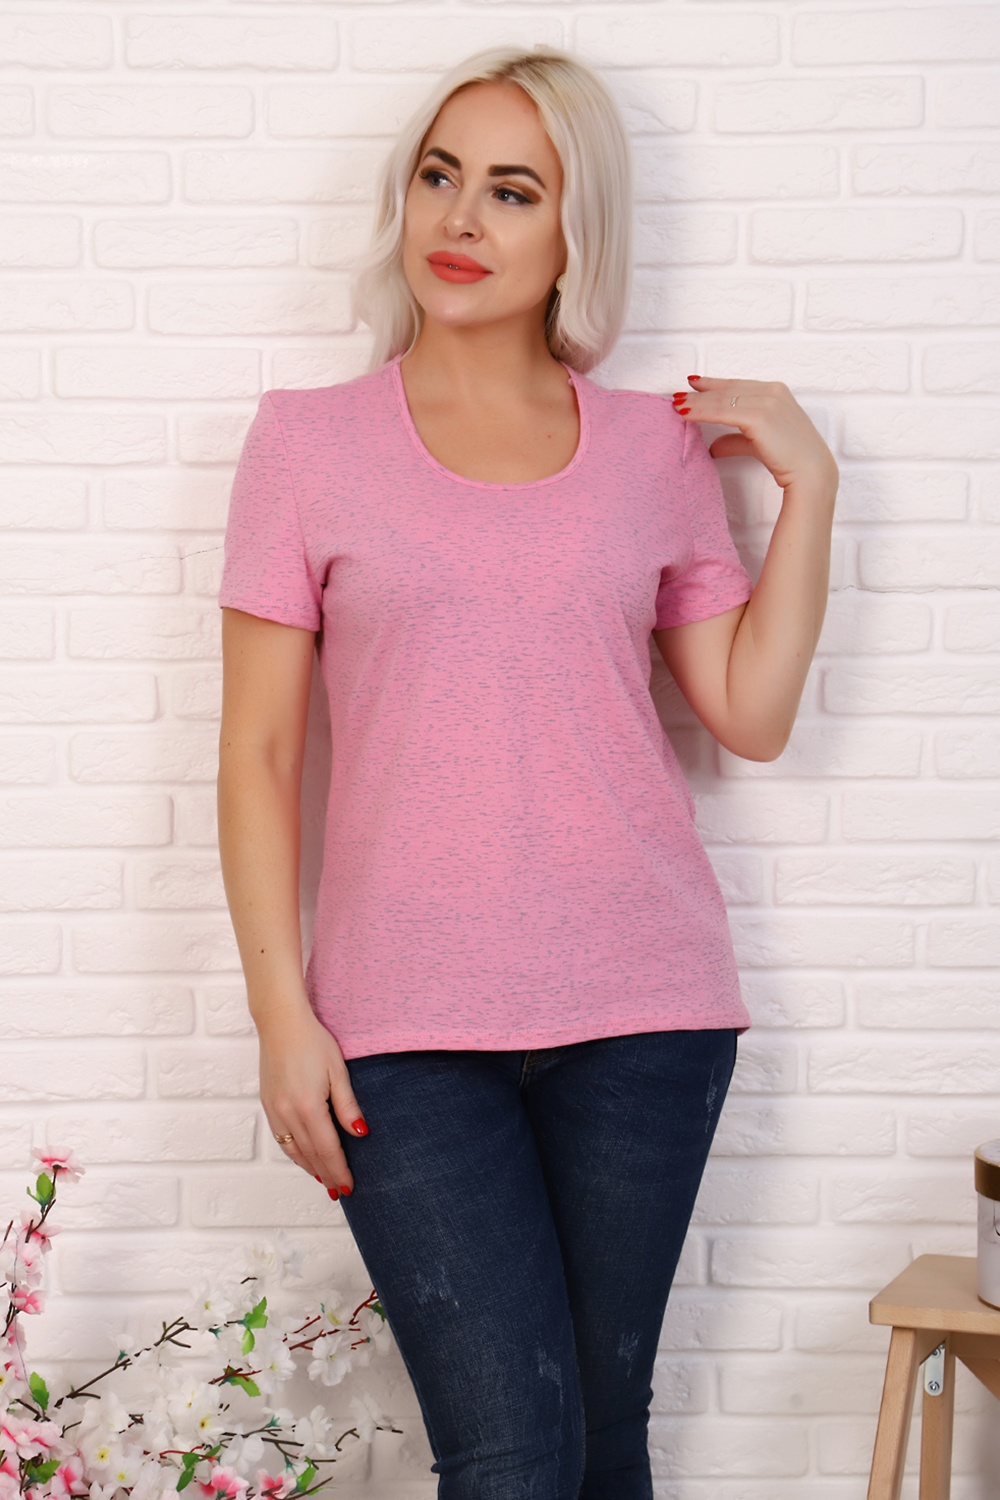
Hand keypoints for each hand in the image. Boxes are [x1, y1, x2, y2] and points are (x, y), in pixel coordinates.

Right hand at [257, 1004, 367, 1199]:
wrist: (280, 1022)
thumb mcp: (337, 1071)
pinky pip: (281, 1138)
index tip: (349, 1187)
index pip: (327, 1149)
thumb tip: (360, 1134)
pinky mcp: (267, 1103)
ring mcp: (274, 1109)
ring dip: (309, 1168)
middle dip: (326, 1175)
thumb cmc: (312, 1041)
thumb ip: (347, 1106)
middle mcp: (287, 1113)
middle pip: (310, 1154)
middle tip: (340, 1192)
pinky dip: (294, 1153)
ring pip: (293, 1150)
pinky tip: (303, 1157)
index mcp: (307, 1106)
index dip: (339, 1170)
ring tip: (324, 1180)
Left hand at [673, 376, 837, 494]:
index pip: (737, 385)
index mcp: (775, 392)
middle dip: (700, 393)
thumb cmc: (790, 459)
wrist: (810, 472)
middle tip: (677, 396)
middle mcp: (772, 391)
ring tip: (676, 406)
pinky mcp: (760, 415)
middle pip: (727, 390)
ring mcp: (767, 401)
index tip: (694, 384)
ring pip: (722, 399)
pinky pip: (722, 411)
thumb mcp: (758, 443)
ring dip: (697, 402)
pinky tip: (685, 414)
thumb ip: (736, 440)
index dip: (713, 385)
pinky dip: (701, 411)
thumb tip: (714, 447)